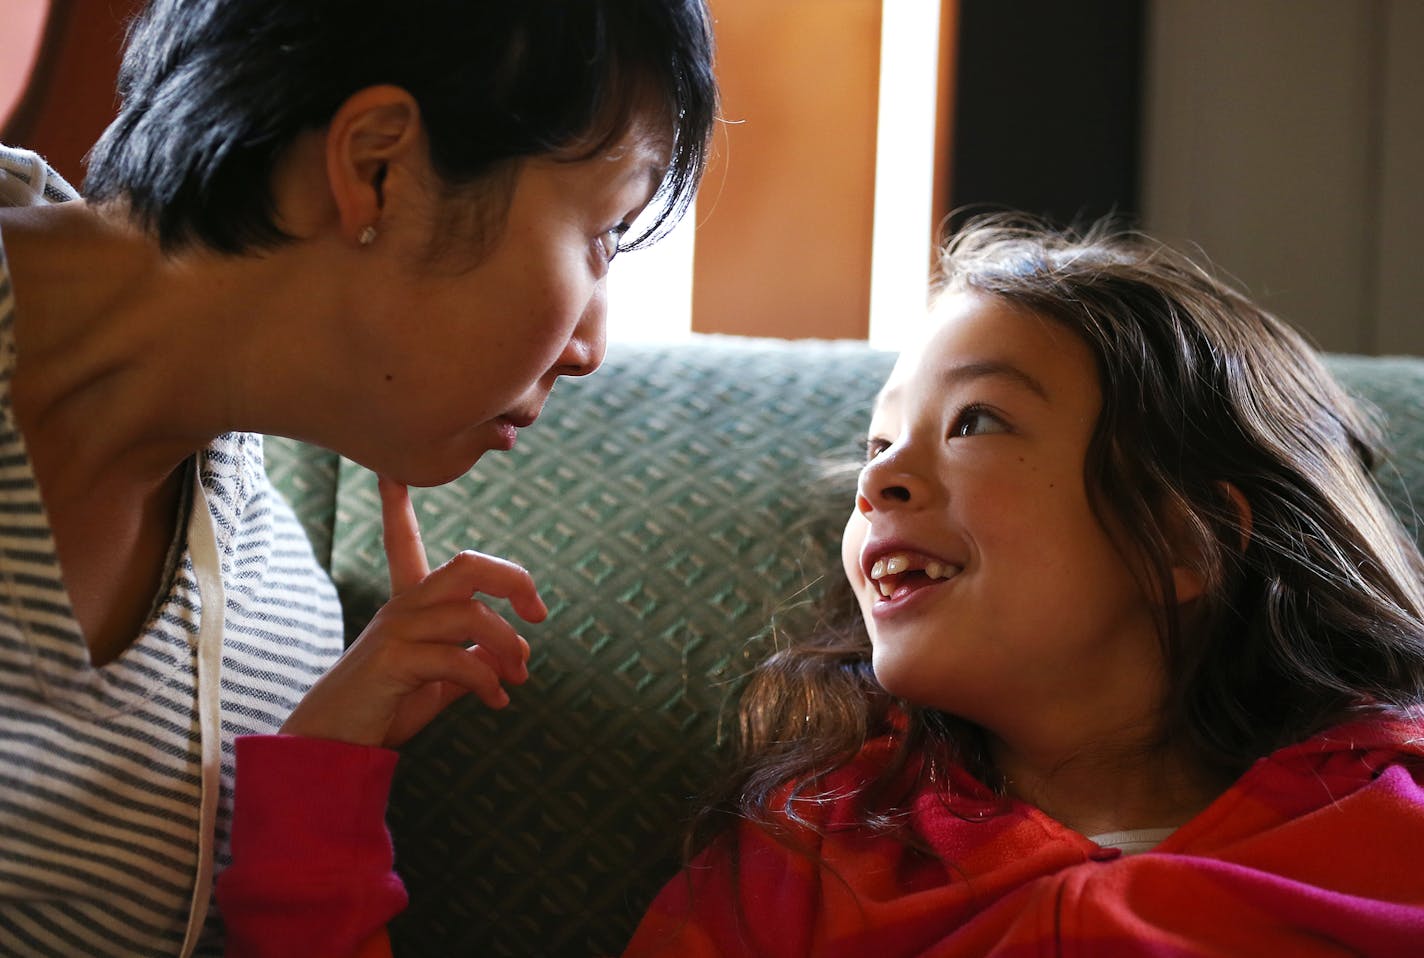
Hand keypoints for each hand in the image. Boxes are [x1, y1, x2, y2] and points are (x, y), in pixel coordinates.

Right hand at [280, 475, 546, 746]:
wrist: (333, 743)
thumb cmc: (386, 706)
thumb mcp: (440, 680)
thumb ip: (476, 660)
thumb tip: (515, 651)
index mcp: (410, 604)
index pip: (404, 543)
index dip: (398, 507)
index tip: (391, 473)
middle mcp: (403, 608)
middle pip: (468, 565)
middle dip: (514, 580)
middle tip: (540, 613)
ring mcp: (397, 631)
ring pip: (473, 615)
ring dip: (509, 647)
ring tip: (517, 678)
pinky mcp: (395, 661)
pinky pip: (458, 658)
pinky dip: (487, 680)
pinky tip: (496, 700)